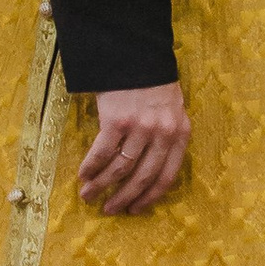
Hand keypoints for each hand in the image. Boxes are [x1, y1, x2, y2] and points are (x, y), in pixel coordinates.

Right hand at [78, 80, 191, 214]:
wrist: (137, 54)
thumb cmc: (153, 85)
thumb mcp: (172, 111)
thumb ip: (166, 138)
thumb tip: (147, 172)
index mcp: (181, 134)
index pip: (168, 176)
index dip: (150, 197)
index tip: (136, 210)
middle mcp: (163, 133)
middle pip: (143, 177)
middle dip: (124, 198)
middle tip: (109, 211)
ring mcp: (140, 127)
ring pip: (120, 168)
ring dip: (102, 186)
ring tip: (88, 196)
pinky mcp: (117, 120)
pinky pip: (102, 152)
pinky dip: (91, 167)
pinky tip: (83, 175)